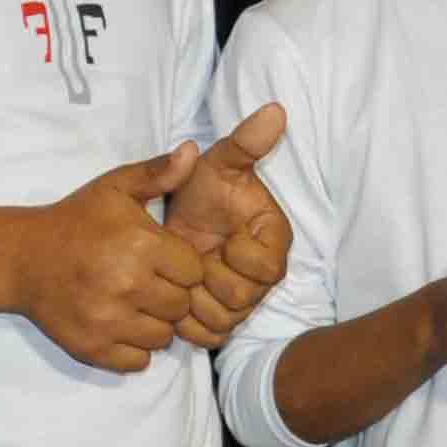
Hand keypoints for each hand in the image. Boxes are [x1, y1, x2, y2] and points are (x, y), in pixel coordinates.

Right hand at [15, 148, 207, 370]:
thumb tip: (193, 151)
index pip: (195, 272)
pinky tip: (120, 324)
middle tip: (146, 282)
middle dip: (170, 295)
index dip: (182, 266)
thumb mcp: (115, 188)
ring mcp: (109, 321)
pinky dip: (133, 348)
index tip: (161, 260)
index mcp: (140, 245)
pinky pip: (139, 362)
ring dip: (154, 323)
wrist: (23, 258)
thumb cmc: (76, 221)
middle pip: (182, 306)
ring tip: (133, 303)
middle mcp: (128, 286)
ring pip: (164, 337)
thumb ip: (158, 173)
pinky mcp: (94, 348)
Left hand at [170, 104, 294, 350]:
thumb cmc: (201, 191)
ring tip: (182, 273)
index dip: (238, 256)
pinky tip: (176, 295)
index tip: (220, 236)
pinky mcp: (219, 323)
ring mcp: (242, 304)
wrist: (171, 221)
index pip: (266, 269)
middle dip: (208, 279)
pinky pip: (207, 338)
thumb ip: (246, 142)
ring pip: (223, 322)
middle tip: (193, 255)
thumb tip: (276, 109)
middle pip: (242, 301)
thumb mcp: (219, 163)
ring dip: (194, 300)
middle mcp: (263, 278)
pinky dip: (186, 323)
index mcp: (273, 242)